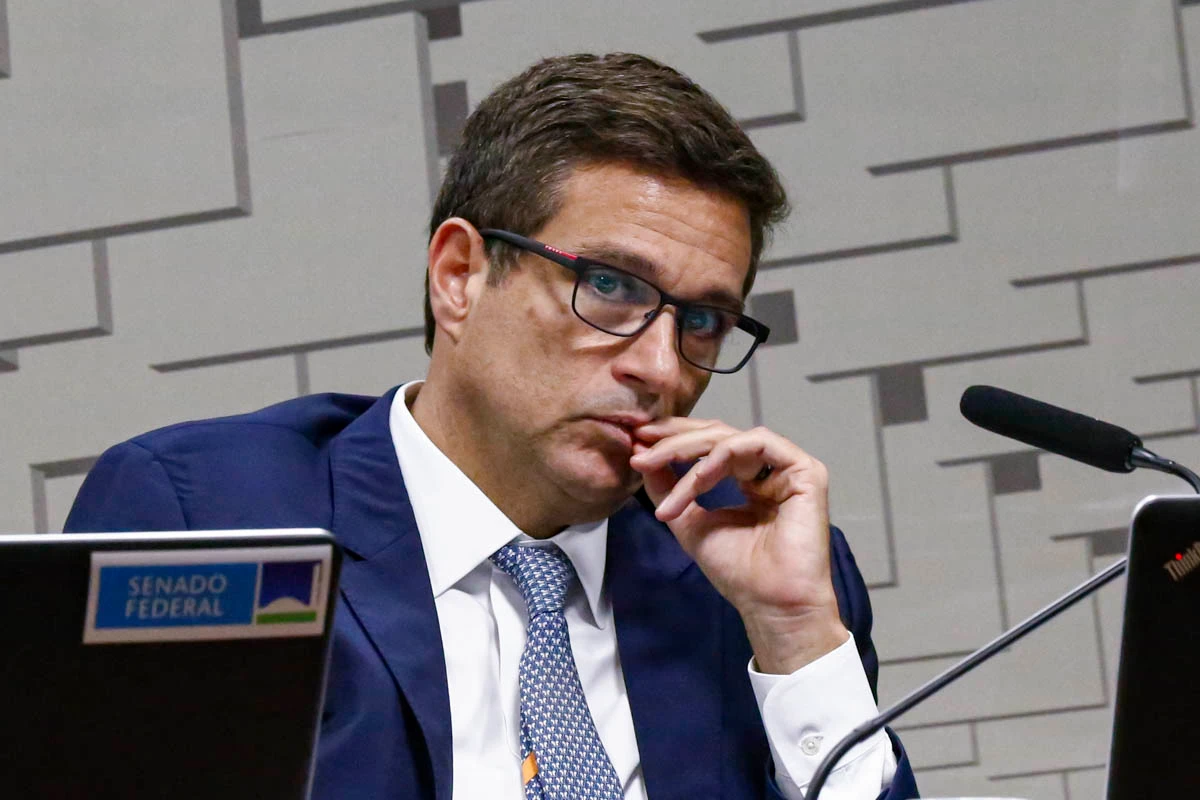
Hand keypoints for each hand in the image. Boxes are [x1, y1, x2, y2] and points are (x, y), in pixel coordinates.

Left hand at [628, 417, 847, 673]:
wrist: (771, 604)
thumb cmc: (739, 573)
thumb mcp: (689, 523)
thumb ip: (669, 488)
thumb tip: (642, 455)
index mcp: (750, 479)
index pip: (710, 445)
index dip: (674, 439)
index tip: (637, 441)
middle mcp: (770, 468)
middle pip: (718, 434)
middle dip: (674, 437)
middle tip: (640, 442)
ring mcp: (789, 467)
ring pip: (730, 437)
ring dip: (687, 450)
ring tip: (655, 467)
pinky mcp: (805, 469)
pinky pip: (754, 446)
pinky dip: (719, 457)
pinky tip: (695, 479)